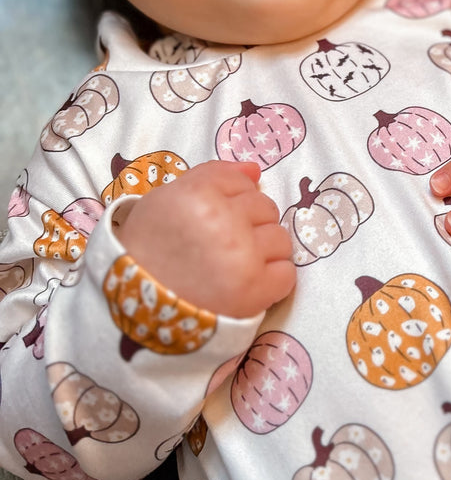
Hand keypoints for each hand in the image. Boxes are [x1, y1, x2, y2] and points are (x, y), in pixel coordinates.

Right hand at [114, 160, 295, 319]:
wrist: (136, 308)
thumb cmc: (147, 250)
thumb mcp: (164, 201)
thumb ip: (211, 176)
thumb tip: (254, 170)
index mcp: (197, 194)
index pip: (243, 181)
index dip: (231, 201)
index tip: (212, 221)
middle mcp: (222, 221)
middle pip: (266, 208)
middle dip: (249, 225)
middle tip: (220, 248)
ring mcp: (241, 255)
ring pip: (280, 240)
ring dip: (263, 253)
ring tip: (231, 267)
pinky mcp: (254, 289)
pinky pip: (286, 274)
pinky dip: (272, 282)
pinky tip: (245, 286)